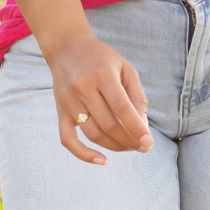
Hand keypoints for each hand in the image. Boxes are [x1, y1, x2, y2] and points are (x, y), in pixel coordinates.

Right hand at [47, 32, 152, 164]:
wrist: (67, 48)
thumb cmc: (102, 59)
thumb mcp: (125, 68)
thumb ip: (136, 96)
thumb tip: (143, 127)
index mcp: (102, 74)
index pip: (121, 108)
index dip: (136, 128)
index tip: (148, 143)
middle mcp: (83, 88)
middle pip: (108, 124)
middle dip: (129, 140)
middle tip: (143, 146)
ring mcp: (69, 101)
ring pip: (93, 134)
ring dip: (114, 146)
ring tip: (130, 147)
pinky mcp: (60, 111)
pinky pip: (68, 139)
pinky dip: (84, 154)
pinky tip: (103, 161)